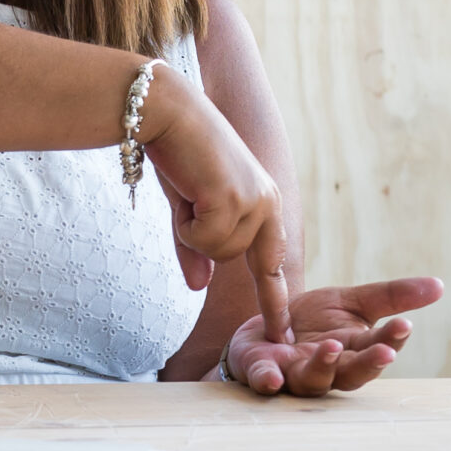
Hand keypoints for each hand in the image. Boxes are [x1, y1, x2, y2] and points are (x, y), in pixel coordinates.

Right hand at [141, 67, 290, 341]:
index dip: (276, 303)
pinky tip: (186, 191)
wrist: (169, 114)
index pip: (273, 265)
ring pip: (218, 253)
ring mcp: (255, 203)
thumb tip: (200, 287)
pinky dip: (186, 225)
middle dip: (203, 241)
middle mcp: (268, 205)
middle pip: (235, 261)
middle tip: (190, 200)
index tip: (281, 336)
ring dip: (193, 230)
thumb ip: (195, 250)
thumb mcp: (188, 211)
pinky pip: (204, 241)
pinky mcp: (236, 201)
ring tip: (189, 191)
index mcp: (265, 205)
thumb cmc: (178, 155)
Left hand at [223, 277, 444, 396]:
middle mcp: (328, 369)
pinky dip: (269, 381)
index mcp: (353, 351)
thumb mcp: (351, 301)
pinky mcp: (262, 372)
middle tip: (384, 353)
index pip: (377, 347)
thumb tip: (439, 285)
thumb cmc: (312, 321)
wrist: (261, 330)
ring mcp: (295, 374)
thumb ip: (391, 296)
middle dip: (368, 363)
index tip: (404, 326)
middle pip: (352, 372)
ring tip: (330, 347)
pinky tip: (273, 379)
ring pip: (314, 380)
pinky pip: (265, 381)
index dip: (391, 340)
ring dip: (323, 367)